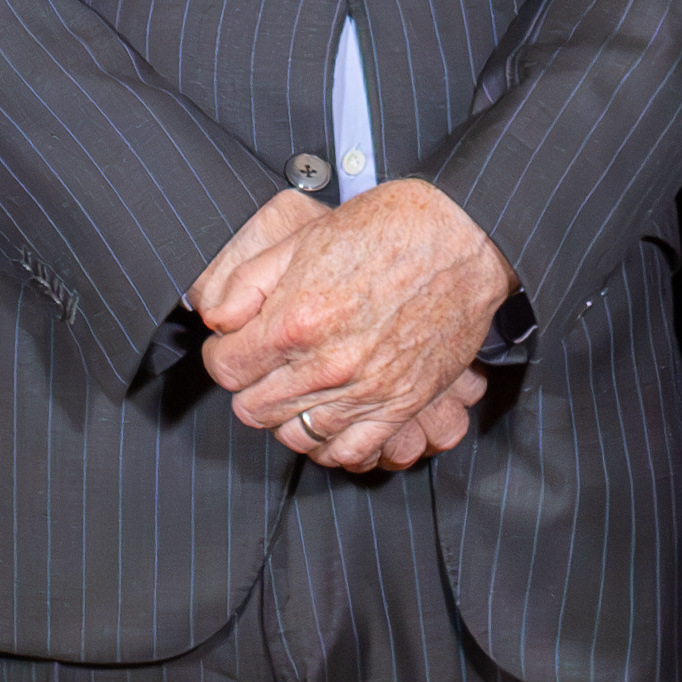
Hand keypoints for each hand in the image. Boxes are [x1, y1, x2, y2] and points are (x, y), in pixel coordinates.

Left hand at [198, 179, 514, 471]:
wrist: (463, 238)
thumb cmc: (388, 228)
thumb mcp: (303, 238)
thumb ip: (248, 282)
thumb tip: (218, 319)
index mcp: (295, 319)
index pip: (225, 369)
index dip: (222, 353)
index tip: (235, 343)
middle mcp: (327, 365)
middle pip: (253, 410)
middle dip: (250, 385)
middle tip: (266, 361)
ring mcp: (366, 391)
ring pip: (295, 436)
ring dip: (287, 415)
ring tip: (295, 387)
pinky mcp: (401, 405)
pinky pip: (350, 452)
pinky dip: (331, 444)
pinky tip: (328, 418)